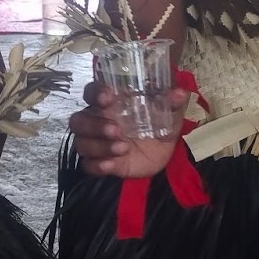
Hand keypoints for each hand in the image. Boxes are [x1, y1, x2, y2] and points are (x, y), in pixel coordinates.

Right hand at [68, 83, 190, 178]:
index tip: (107, 97)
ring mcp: (98, 143)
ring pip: (81, 143)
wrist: (165, 156)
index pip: (91, 92)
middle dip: (93, 125)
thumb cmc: (160, 126)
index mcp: (110, 104)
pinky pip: (88, 165)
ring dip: (99, 146)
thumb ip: (172, 103)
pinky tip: (112, 165)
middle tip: (117, 130)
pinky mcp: (102, 163)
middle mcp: (98, 121)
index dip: (94, 93)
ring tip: (123, 148)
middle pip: (78, 120)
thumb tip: (180, 93)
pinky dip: (98, 165)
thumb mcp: (169, 113)